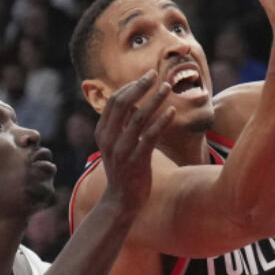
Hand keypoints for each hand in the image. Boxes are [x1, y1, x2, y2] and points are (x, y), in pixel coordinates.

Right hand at [96, 71, 173, 209]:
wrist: (121, 201)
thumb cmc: (123, 169)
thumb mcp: (117, 144)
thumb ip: (122, 125)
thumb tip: (134, 102)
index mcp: (102, 132)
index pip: (114, 102)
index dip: (130, 87)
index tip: (146, 77)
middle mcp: (109, 139)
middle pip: (123, 104)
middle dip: (140, 87)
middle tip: (155, 74)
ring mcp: (122, 150)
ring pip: (138, 118)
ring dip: (154, 100)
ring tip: (167, 87)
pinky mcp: (136, 161)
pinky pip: (150, 137)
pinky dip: (162, 122)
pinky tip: (172, 111)